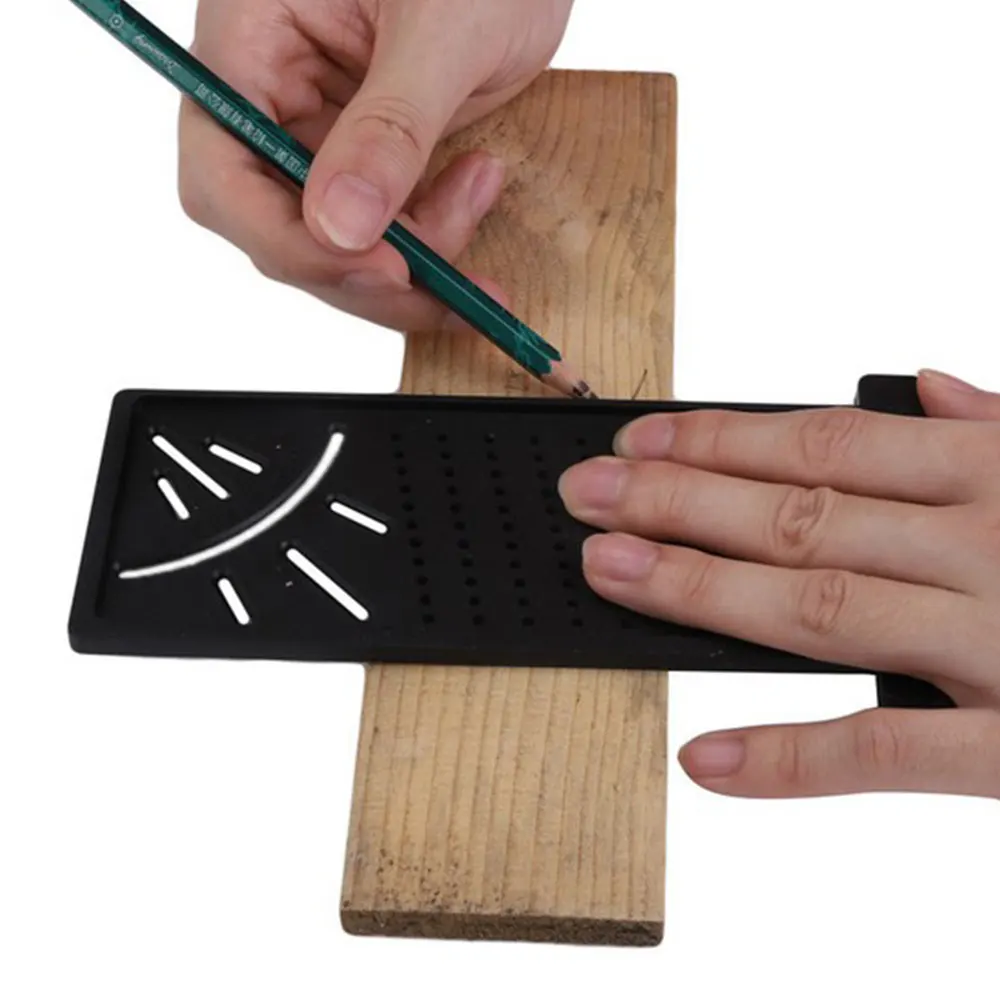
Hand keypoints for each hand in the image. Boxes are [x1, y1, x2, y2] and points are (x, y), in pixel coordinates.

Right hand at [179, 0, 574, 330]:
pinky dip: (433, 238)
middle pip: (276, 226)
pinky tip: (481, 186)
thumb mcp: (444, 22)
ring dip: (411, 259)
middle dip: (364, 268)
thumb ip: (390, 124)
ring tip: (482, 189)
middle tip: (445, 288)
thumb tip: (340, 226)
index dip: (288, 238)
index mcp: (251, 39)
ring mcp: (322, 130)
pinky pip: (383, 229)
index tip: (377, 267)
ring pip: (335, 243)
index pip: (222, 169)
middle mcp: (273, 94)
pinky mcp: (372, 156)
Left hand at [558, 369, 999, 799]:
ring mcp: (995, 644)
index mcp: (995, 472)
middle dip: (675, 501)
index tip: (638, 441)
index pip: (825, 445)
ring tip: (608, 569)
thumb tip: (926, 387)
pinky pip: (883, 748)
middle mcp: (986, 546)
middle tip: (587, 494)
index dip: (718, 440)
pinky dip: (788, 756)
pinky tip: (707, 755)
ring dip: (698, 589)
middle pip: (797, 517)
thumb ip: (998, 425)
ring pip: (818, 608)